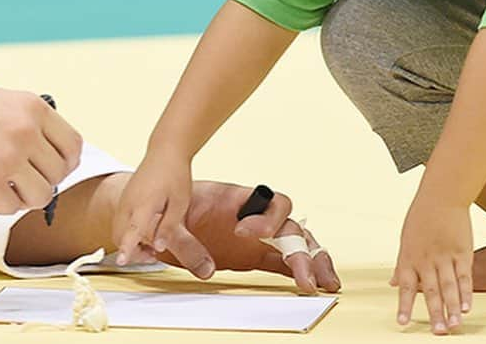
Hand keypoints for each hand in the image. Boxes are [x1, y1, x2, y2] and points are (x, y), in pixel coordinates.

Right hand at [0, 65, 82, 213]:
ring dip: (23, 197)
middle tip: (19, 180)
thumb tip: (50, 156)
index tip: (48, 168)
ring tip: (2, 187)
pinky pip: (11, 207)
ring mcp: (8, 155)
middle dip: (41, 181)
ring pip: (41, 195)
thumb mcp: (4, 102)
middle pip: (59, 174)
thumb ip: (29, 123)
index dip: (64, 162)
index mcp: (34, 107)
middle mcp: (27, 130)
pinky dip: (0, 205)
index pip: (73, 145)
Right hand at [114, 151, 213, 276]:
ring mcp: (124, 198)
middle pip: (119, 235)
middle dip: (130, 251)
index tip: (122, 261)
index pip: (132, 230)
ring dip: (128, 242)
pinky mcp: (124, 197)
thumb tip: (159, 247)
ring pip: (117, 229)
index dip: (127, 247)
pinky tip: (146, 232)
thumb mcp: (180, 203)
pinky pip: (119, 221)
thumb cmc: (175, 175)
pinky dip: (127, 232)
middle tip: (153, 256)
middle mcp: (129, 201)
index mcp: (144, 203)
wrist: (165, 150)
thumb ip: (169, 226)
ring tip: (152, 246)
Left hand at [166, 181, 340, 292]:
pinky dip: (301, 271)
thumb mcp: (170, 221)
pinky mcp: (254, 254)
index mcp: (236, 199)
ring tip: (328, 282)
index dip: (266, 219)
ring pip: (296, 243)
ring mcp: (257, 237)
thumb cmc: (167, 209)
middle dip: (303, 249)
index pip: (269, 202)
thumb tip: (204, 267)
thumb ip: (186, 241)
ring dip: (313, 260)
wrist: (158, 215)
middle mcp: (253, 216)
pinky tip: (315, 284)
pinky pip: (284, 261)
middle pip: (290, 226)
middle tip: (306, 276)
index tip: (242, 233)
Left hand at [391, 193, 472, 334]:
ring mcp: (445, 256)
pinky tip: (466, 308)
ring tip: (453, 327)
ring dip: (451, 310)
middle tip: (437, 333)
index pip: (406, 286)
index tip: (402, 323)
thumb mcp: (405, 239)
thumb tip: (393, 283)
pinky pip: (465, 277)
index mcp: (409, 256)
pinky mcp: (463, 253)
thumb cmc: (421, 217)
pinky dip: (466, 293)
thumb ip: (402, 265)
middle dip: (434, 314)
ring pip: (449, 287)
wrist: (440, 196)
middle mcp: (426, 259)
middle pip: (431, 291)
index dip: (404, 305)